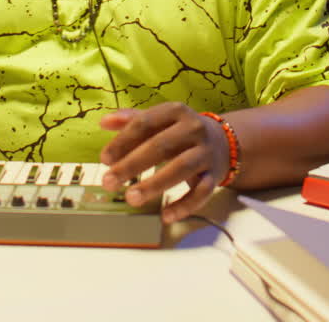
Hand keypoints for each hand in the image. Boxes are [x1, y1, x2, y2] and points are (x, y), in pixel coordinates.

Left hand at [98, 103, 230, 223]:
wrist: (224, 142)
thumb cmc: (181, 132)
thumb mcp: (161, 120)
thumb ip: (133, 120)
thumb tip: (104, 121)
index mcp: (175, 112)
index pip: (145, 123)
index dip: (123, 141)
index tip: (104, 159)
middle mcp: (193, 129)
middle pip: (160, 146)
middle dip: (132, 165)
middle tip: (108, 182)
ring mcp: (206, 152)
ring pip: (181, 168)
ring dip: (154, 184)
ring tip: (131, 198)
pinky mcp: (214, 175)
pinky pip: (202, 192)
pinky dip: (184, 205)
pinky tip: (165, 216)